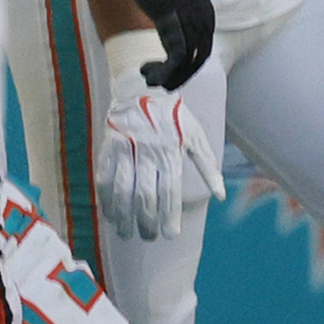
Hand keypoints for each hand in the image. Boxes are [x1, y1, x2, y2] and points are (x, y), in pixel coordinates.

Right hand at [86, 0, 215, 90]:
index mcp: (202, 5)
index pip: (203, 41)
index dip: (189, 59)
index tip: (171, 68)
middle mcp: (201, 13)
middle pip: (200, 55)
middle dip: (182, 73)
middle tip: (162, 81)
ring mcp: (189, 18)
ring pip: (189, 61)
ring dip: (171, 76)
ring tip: (150, 79)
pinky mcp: (173, 22)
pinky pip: (176, 58)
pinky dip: (164, 72)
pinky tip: (147, 73)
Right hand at [97, 67, 224, 242]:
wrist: (143, 85)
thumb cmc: (174, 115)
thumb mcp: (196, 136)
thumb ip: (208, 166)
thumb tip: (220, 195)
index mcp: (170, 151)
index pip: (170, 190)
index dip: (169, 215)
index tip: (170, 235)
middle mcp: (147, 151)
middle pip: (144, 194)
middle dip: (146, 220)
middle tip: (148, 237)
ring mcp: (125, 148)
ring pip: (121, 189)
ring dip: (123, 215)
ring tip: (126, 233)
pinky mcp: (108, 145)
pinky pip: (103, 176)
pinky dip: (105, 198)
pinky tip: (109, 213)